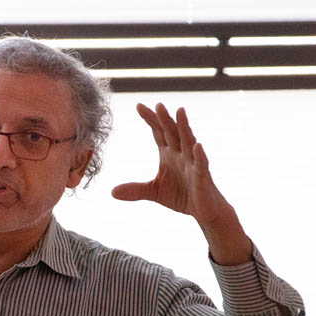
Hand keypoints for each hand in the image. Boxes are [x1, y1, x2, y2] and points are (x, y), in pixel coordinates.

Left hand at [111, 103, 251, 263]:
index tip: (139, 105)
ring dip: (184, 127)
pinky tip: (197, 145)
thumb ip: (135, 190)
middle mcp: (181, 154)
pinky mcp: (203, 176)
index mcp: (168, 154)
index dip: (150, 119)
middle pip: (172, 132)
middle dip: (165, 119)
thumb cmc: (182, 196)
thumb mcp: (154, 192)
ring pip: (188, 142)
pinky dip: (199, 155)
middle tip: (157, 104)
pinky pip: (201, 164)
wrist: (204, 211)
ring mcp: (193, 163)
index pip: (158, 132)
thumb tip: (112, 192)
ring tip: (180, 112)